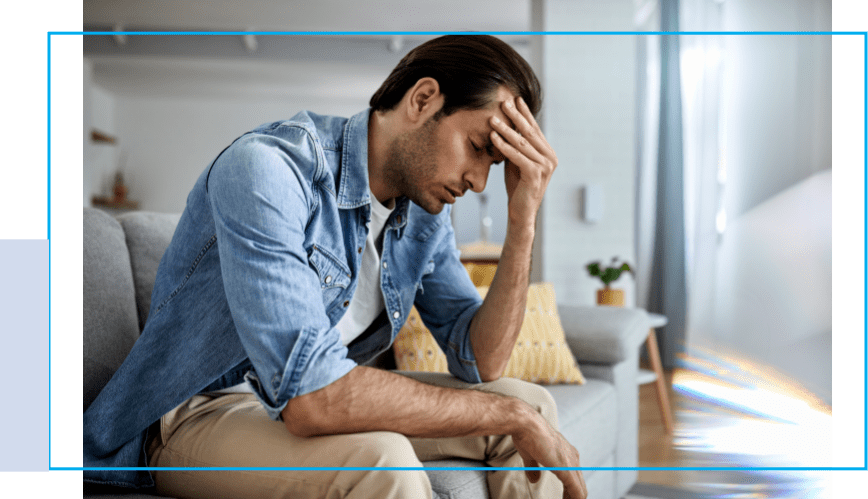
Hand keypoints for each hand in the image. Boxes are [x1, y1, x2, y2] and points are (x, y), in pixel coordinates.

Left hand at [490, 96, 557, 228]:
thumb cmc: (518, 187)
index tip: (516, 99)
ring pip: (522, 143)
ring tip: (493, 118)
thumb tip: (506, 127)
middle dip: (516, 116)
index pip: (535, 129)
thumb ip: (517, 146)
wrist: (521, 212)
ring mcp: (545, 166)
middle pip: (529, 132)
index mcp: (548, 153)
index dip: (525, 114)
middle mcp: (550, 158)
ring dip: (505, 129)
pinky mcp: (535, 174)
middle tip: (504, 102)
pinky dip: (504, 146)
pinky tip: (493, 137)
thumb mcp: (517, 161)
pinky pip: (517, 156)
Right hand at [512, 416, 587, 498]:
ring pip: (580, 490)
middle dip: (573, 497)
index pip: (574, 476)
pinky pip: (577, 491)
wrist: (526, 424)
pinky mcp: (567, 470)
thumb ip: (534, 468)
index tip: (564, 498)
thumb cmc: (527, 434)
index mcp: (565, 452)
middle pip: (580, 484)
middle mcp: (572, 457)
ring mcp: (571, 463)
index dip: (570, 490)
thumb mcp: (530, 454)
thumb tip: (534, 479)